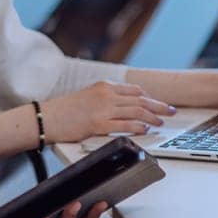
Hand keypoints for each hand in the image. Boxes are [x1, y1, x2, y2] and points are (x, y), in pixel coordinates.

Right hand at [39, 82, 173, 143]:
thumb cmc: (64, 110)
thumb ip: (105, 98)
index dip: (150, 98)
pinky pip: (124, 125)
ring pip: (136, 112)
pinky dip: (138, 127)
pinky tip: (145, 130)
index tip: (158, 104)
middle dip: (159, 106)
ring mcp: (103, 109)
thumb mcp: (87, 96)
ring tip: (161, 123)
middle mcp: (106, 95)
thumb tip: (123, 106)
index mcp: (104, 86)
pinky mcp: (98, 124)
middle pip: (141, 100)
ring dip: (152, 117)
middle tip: (171, 111)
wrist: (46, 117)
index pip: (134, 90)